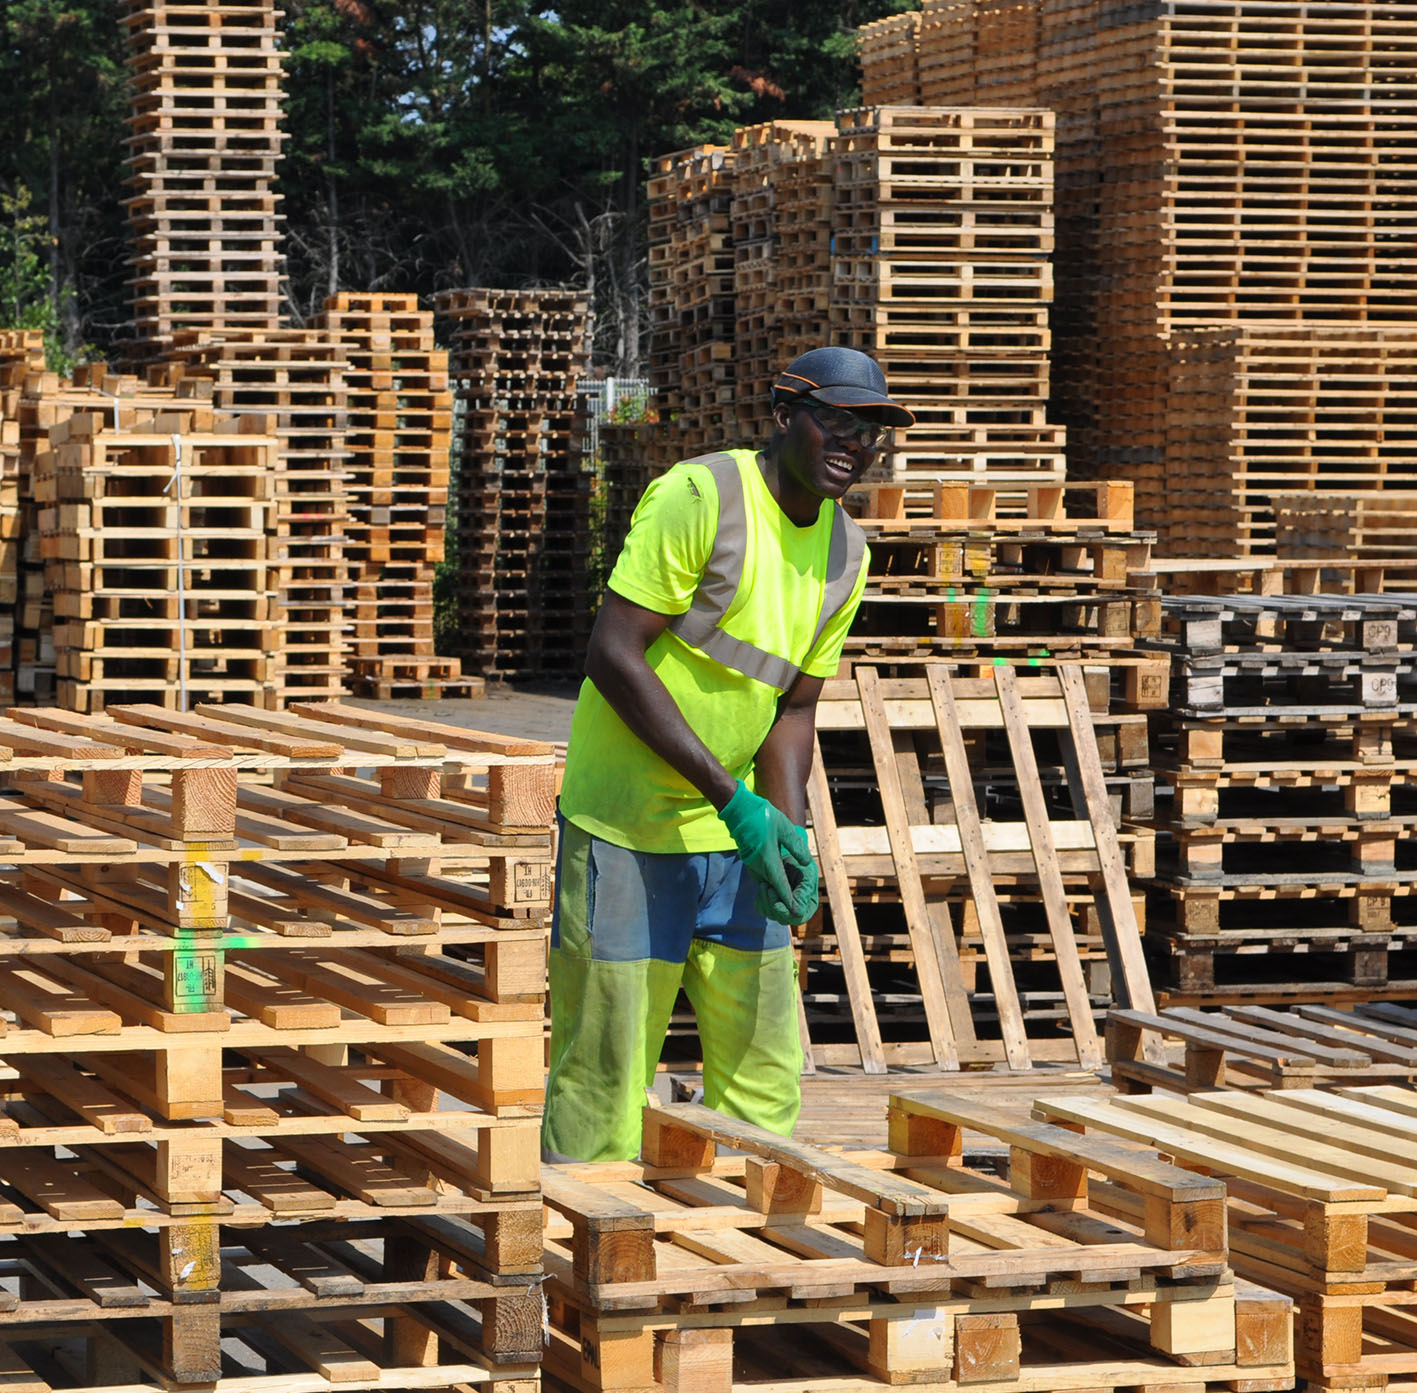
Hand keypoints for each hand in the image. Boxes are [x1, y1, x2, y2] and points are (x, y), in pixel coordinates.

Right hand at [718, 780, 810, 915]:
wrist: (738, 810)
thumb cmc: (762, 817)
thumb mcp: (784, 829)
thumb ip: (796, 847)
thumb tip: (807, 862)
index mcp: (768, 862)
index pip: (781, 888)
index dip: (789, 902)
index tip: (796, 914)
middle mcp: (759, 868)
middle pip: (774, 889)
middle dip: (785, 899)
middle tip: (798, 906)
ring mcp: (752, 865)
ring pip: (768, 883)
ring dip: (778, 890)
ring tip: (792, 896)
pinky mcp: (750, 861)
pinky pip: (763, 877)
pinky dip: (772, 882)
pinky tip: (780, 879)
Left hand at [752, 852, 818, 924]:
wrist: (781, 854)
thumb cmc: (797, 862)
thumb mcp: (806, 874)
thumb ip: (803, 893)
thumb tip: (796, 913)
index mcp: (809, 903)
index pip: (797, 917)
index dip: (785, 911)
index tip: (775, 896)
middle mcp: (797, 909)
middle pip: (784, 919)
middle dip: (773, 905)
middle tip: (768, 887)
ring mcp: (783, 908)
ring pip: (772, 916)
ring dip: (765, 900)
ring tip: (764, 884)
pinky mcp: (771, 904)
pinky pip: (763, 910)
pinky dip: (760, 900)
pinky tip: (762, 887)